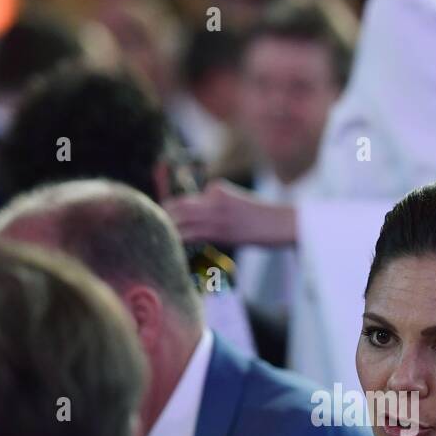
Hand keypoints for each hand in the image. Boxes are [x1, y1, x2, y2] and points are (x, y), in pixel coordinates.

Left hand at [162, 180, 296, 246]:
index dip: (170, 208)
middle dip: (164, 217)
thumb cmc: (262, 218)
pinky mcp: (221, 230)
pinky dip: (180, 241)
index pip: (186, 199)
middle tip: (155, 228)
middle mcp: (213, 198)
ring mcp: (216, 214)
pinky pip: (192, 235)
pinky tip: (173, 247)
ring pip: (182, 220)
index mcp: (216, 188)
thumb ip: (216, 205)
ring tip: (159, 239)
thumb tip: (197, 222)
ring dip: (169, 230)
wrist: (280, 223)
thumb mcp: (237, 203)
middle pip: (179, 207)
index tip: (162, 217)